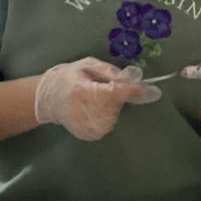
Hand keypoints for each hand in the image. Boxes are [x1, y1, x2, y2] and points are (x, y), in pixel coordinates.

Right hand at [34, 57, 160, 140]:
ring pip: (114, 117)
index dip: (133, 91)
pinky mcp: (87, 135)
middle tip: (104, 88)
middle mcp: (83, 111)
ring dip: (112, 107)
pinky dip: (107, 116)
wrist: (47, 100)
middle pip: (116, 106)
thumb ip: (111, 71)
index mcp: (82, 90)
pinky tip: (94, 110)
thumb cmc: (68, 78)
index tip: (152, 91)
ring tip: (96, 99)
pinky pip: (108, 125)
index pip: (114, 93)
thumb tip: (134, 78)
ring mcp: (85, 126)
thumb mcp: (87, 65)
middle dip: (117, 96)